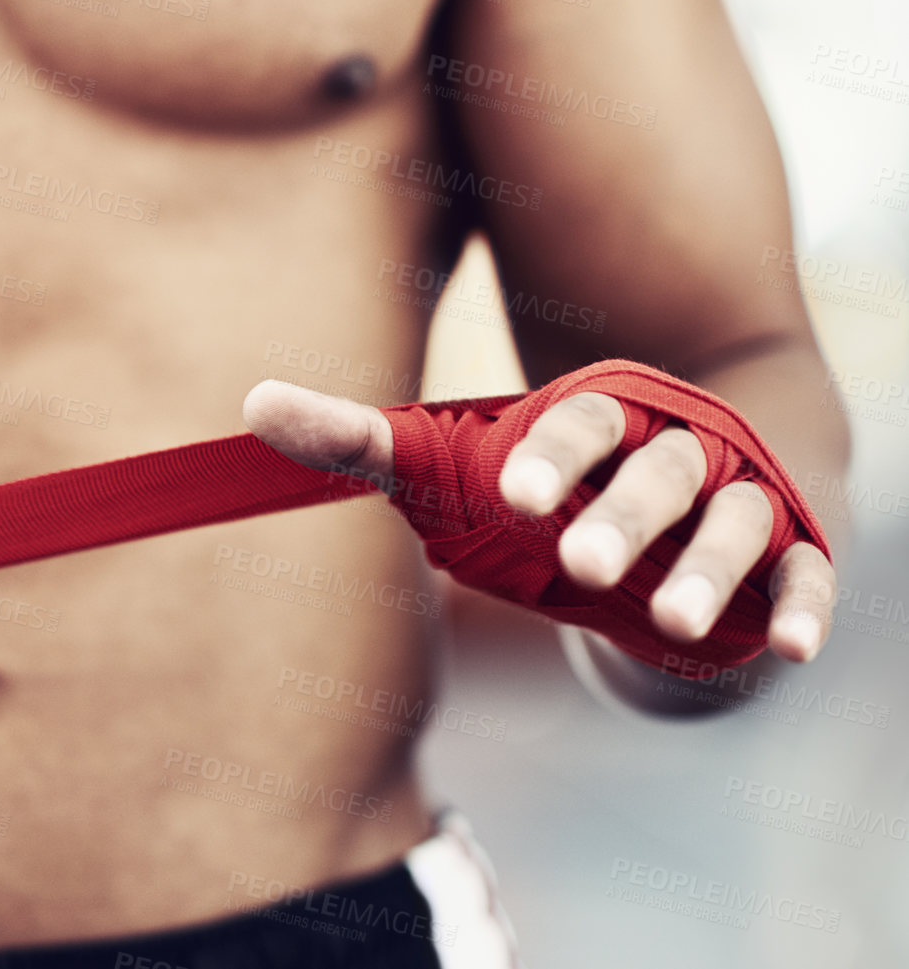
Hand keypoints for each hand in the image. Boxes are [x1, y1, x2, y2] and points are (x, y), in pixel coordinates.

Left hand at [242, 379, 833, 662]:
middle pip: (656, 471)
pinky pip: (804, 576)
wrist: (673, 506)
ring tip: (671, 623)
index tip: (511, 497)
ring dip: (707, 569)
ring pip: (733, 522)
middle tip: (578, 564)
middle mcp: (676, 444)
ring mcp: (739, 497)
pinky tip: (790, 649)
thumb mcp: (458, 463)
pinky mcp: (788, 556)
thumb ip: (364, 441)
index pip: (576, 422)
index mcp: (598, 414)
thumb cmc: (544, 485)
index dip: (548, 455)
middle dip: (622, 516)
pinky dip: (803, 607)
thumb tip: (250, 406)